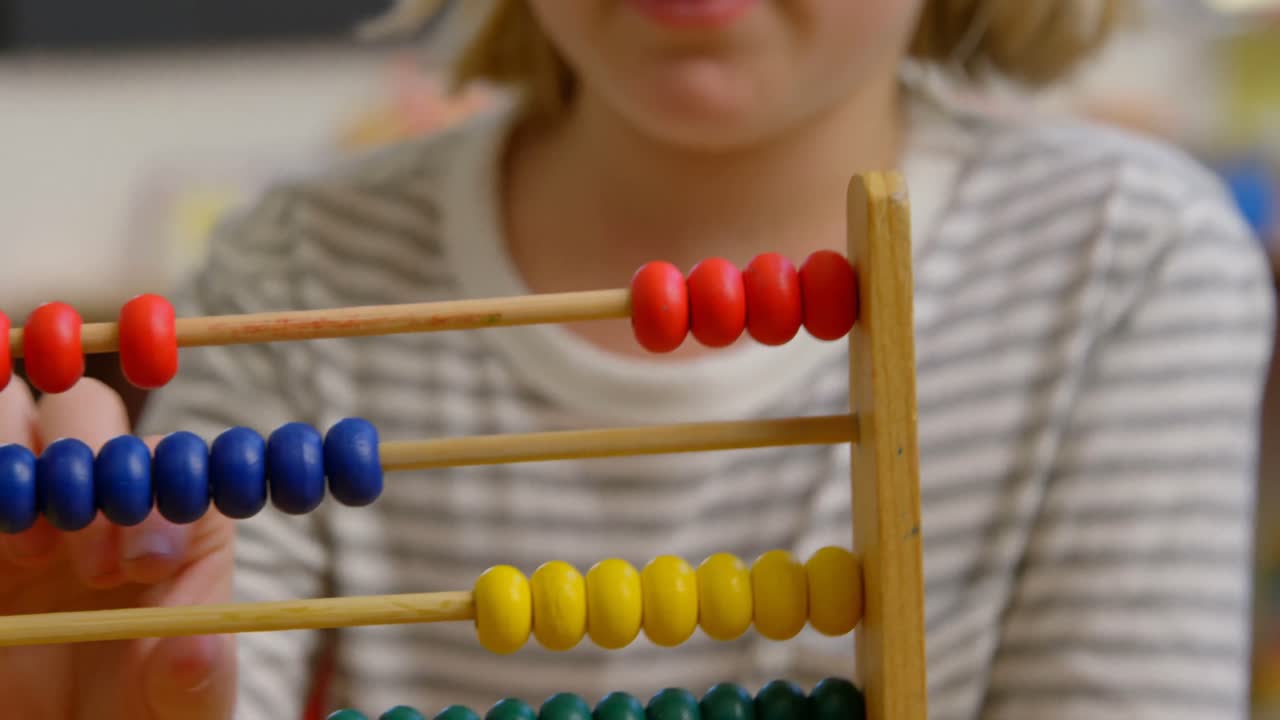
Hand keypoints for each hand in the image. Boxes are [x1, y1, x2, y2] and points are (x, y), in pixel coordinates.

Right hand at [0, 378, 236, 718]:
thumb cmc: (138, 712)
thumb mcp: (178, 707)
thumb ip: (193, 679)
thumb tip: (196, 649)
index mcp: (173, 517)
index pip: (177, 463)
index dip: (165, 492)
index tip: (148, 564)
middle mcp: (97, 494)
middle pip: (88, 411)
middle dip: (91, 463)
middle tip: (94, 567)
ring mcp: (24, 504)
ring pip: (13, 415)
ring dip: (19, 462)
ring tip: (33, 552)